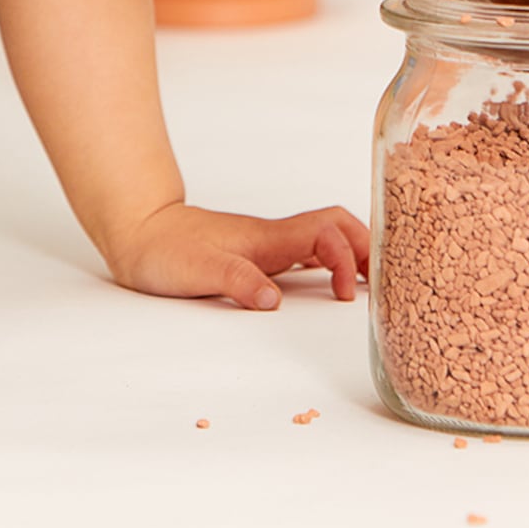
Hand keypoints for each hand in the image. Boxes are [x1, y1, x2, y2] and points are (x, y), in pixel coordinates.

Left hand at [104, 200, 370, 309]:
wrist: (140, 232)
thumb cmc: (167, 250)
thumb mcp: (200, 271)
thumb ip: (238, 282)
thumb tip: (273, 302)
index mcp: (268, 238)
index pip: (327, 232)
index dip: (348, 257)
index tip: (346, 294)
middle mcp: (274, 237)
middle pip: (338, 225)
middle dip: (369, 246)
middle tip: (388, 281)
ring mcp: (268, 243)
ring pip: (326, 236)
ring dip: (354, 252)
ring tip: (376, 283)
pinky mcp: (258, 254)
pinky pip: (308, 250)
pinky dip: (332, 261)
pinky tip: (335, 283)